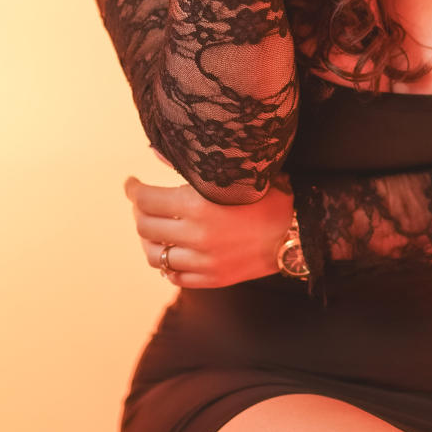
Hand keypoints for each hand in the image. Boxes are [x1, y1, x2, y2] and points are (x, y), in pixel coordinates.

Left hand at [124, 170, 295, 287]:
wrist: (299, 231)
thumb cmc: (270, 196)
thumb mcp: (234, 173)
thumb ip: (192, 165)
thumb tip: (155, 152)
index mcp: (197, 206)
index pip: (145, 200)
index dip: (133, 190)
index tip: (132, 184)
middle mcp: (195, 236)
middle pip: (145, 227)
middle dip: (138, 212)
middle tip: (143, 204)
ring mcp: (203, 262)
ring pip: (155, 256)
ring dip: (149, 241)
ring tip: (154, 230)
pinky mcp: (212, 279)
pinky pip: (175, 277)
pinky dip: (167, 264)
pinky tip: (172, 252)